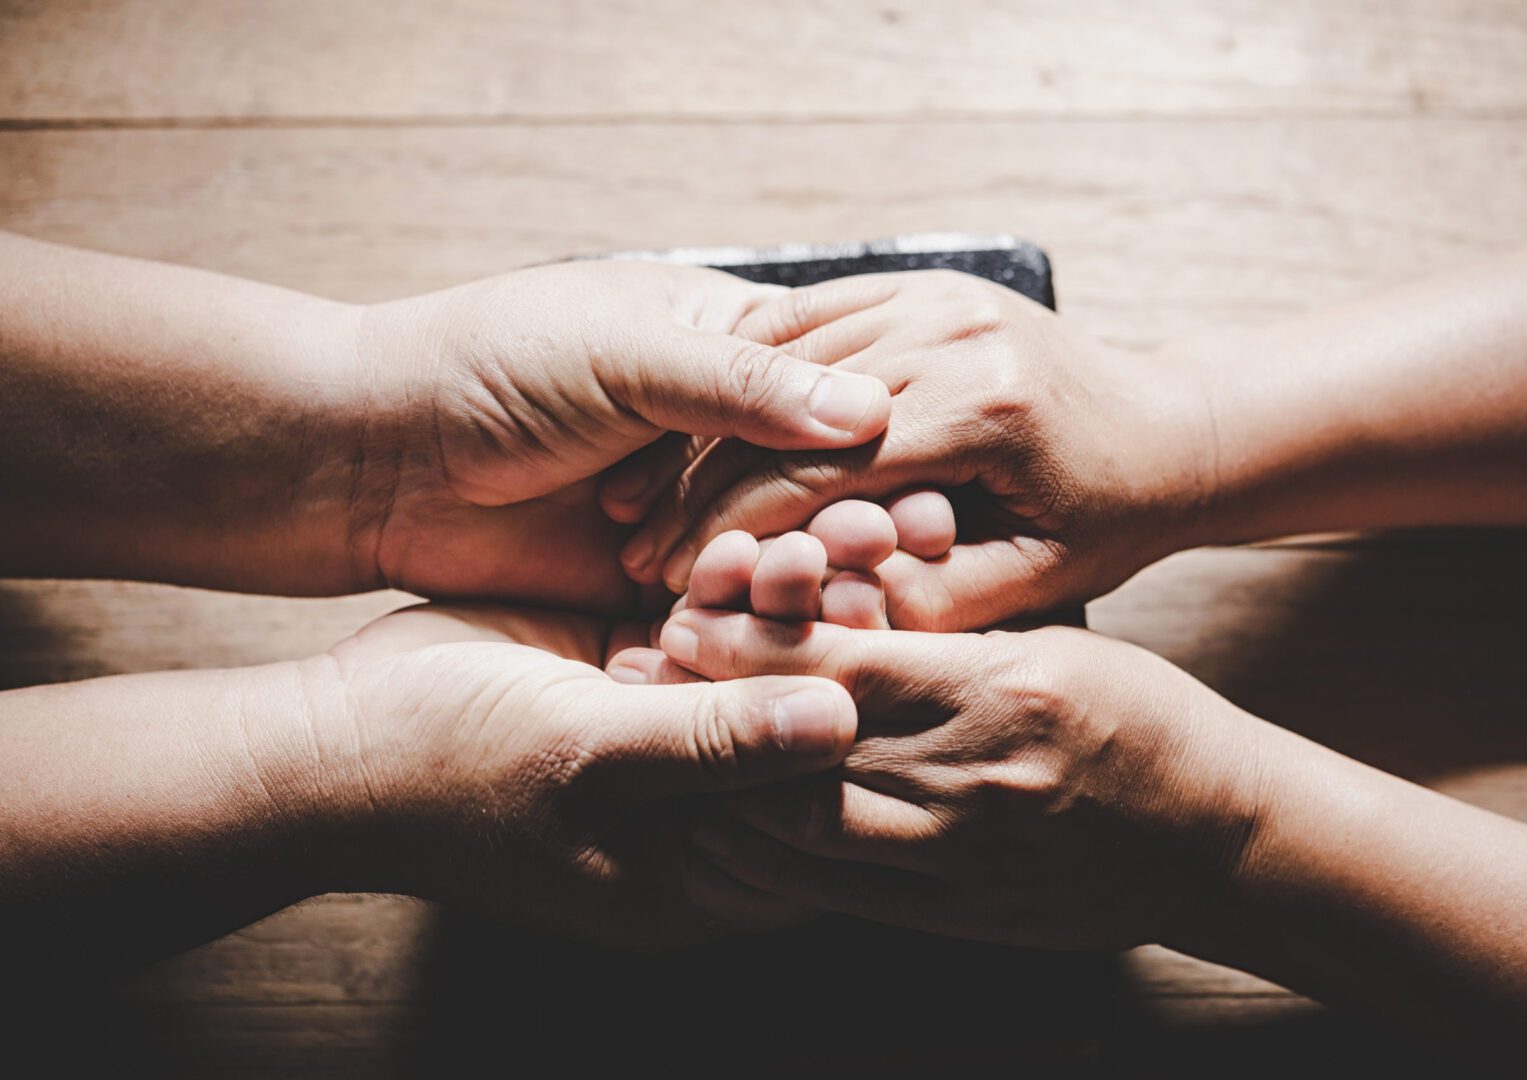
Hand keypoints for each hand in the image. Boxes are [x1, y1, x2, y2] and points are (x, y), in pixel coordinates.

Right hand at [302, 601, 858, 947]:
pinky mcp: (640, 674)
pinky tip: (750, 543)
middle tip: (872, 571)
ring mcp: (671, 738)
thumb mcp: (582, 755)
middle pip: (803, 735)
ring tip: (811, 546)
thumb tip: (839, 725)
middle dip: (838, 651)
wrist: (330, 735)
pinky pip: (712, 629)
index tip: (899, 649)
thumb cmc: (445, 769)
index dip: (870, 737)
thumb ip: (710, 743)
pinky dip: (732, 587)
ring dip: (790, 606)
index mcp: (699, 872)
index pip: (822, 818)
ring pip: (763, 670)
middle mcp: (699, 810)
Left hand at [347, 261, 892, 607]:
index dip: (885, 442)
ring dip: (819, 576)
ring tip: (860, 602)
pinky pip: (725, 612)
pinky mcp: (656, 589)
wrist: (377, 452)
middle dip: (862, 519)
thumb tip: (873, 407)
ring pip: (781, 554)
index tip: (934, 485)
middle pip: (822, 486)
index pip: (835, 396)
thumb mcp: (623, 352)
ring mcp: (694, 517)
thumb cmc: (492, 365)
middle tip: (911, 552)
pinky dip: (756, 625)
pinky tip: (791, 644)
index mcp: (730, 351)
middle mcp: (725, 438)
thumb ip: (741, 385)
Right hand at [621, 270, 1214, 628]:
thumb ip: (931, 604)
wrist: (1165, 426)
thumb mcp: (1033, 583)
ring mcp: (937, 291)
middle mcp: (954, 330)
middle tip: (636, 543)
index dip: (733, 532)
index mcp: (983, 408)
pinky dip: (746, 369)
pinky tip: (694, 422)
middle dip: (700, 482)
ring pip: (783, 354)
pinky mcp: (924, 280)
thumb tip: (817, 619)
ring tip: (649, 492)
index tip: (673, 580)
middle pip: (786, 410)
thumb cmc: (1104, 516)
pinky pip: (809, 313)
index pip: (819, 471)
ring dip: (706, 424)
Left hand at [622, 550, 1266, 951]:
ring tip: (655, 754)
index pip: (845, 660)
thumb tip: (842, 598)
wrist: (1218, 837)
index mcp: (1002, 690)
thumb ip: (951, 626)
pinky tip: (718, 832)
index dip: (752, 637)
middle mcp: (975, 778)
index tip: (686, 611)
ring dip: (720, 791)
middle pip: (804, 747)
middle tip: (636, 679)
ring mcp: (966, 857)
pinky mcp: (960, 913)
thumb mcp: (1056, 635)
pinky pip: (841, 892)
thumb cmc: (1140, 714)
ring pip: (806, 829)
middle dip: (711, 714)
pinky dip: (766, 862)